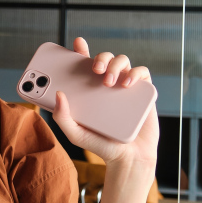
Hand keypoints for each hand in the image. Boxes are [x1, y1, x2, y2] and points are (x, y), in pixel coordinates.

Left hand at [51, 37, 157, 168]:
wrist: (128, 158)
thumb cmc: (100, 145)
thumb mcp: (76, 133)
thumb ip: (62, 117)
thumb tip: (58, 94)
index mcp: (90, 89)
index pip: (85, 64)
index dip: (81, 50)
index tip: (77, 44)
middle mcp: (108, 84)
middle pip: (105, 58)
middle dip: (100, 57)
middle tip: (94, 69)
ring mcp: (126, 86)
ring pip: (123, 61)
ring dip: (115, 64)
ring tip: (108, 81)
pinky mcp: (143, 93)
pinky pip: (142, 73)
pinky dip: (135, 73)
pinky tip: (126, 84)